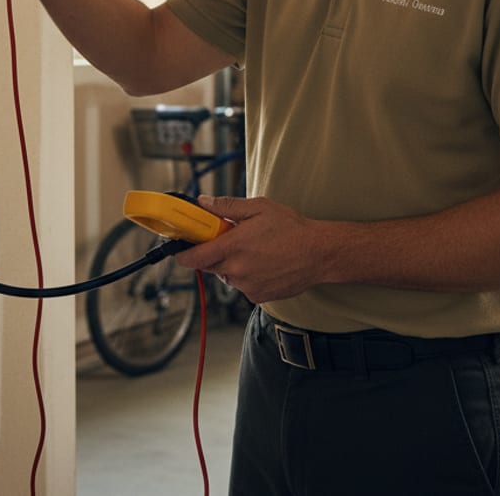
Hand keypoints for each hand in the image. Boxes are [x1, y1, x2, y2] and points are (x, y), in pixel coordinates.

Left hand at [174, 195, 326, 304]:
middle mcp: (237, 269)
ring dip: (233, 265)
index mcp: (233, 246)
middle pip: (210, 265)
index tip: (180, 249)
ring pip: (228, 276)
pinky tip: (264, 264)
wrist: (319, 254)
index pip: (194, 257)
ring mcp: (247, 285)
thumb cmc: (292, 229)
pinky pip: (243, 286)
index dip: (183, 254)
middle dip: (214, 253)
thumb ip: (227, 206)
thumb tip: (204, 202)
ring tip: (255, 251)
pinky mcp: (258, 296)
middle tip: (231, 240)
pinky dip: (248, 276)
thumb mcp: (258, 208)